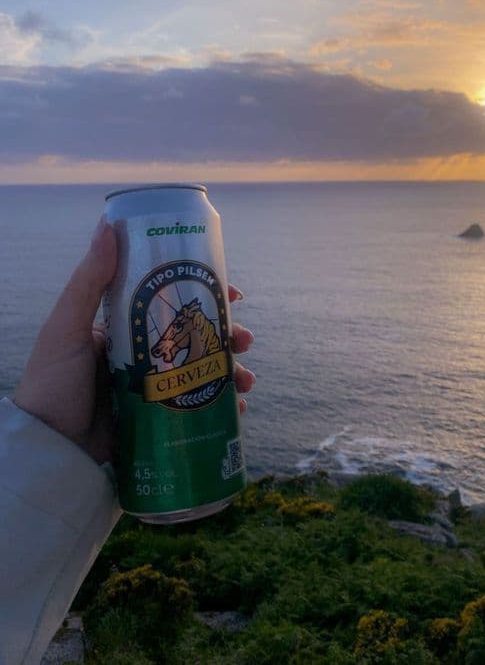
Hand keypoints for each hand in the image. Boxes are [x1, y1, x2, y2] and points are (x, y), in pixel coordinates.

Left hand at [13, 219, 254, 464]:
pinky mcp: (160, 422)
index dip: (206, 296)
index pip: (174, 304)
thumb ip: (88, 279)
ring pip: (205, 373)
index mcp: (125, 329)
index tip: (233, 294)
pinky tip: (237, 408)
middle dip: (229, 337)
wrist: (48, 449)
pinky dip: (223, 408)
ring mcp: (154, 390)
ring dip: (233, 372)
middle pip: (198, 339)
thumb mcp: (67, 326)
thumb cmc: (52, 383)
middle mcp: (144, 356)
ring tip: (245, 381)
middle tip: (245, 341)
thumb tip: (109, 225)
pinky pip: (199, 411)